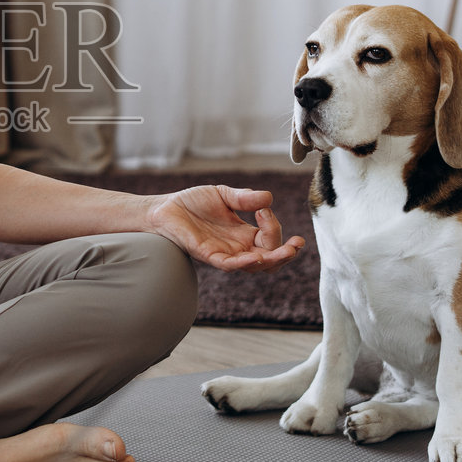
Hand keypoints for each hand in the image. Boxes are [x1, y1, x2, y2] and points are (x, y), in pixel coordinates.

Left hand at [147, 186, 305, 272]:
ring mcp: (224, 254)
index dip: (273, 226)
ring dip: (272, 260)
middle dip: (286, 254)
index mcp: (244, 235)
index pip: (270, 239)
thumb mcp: (223, 195)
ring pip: (254, 266)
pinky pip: (229, 265)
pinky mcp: (208, 255)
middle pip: (269, 261)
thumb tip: (269, 198)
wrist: (164, 208)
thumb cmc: (192, 203)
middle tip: (297, 244)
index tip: (264, 207)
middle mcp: (237, 248)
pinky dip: (244, 264)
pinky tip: (256, 258)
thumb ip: (245, 198)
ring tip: (286, 251)